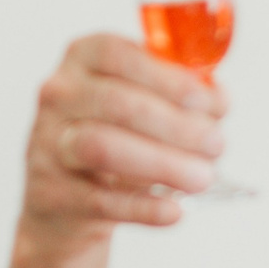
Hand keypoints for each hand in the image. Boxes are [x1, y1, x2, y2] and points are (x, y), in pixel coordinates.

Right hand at [21, 33, 228, 240]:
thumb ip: (178, 96)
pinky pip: (100, 201)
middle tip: (216, 145)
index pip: (119, 55)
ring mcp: (49, 144)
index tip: (210, 103)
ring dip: (161, 163)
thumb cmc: (115, 138)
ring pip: (102, 147)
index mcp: (83, 58)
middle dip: (176, 125)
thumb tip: (218, 101)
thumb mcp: (140, 104)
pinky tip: (174, 212)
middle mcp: (59, 95)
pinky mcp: (53, 193)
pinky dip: (143, 208)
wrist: (65, 201)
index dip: (170, 79)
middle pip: (118, 103)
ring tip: (201, 178)